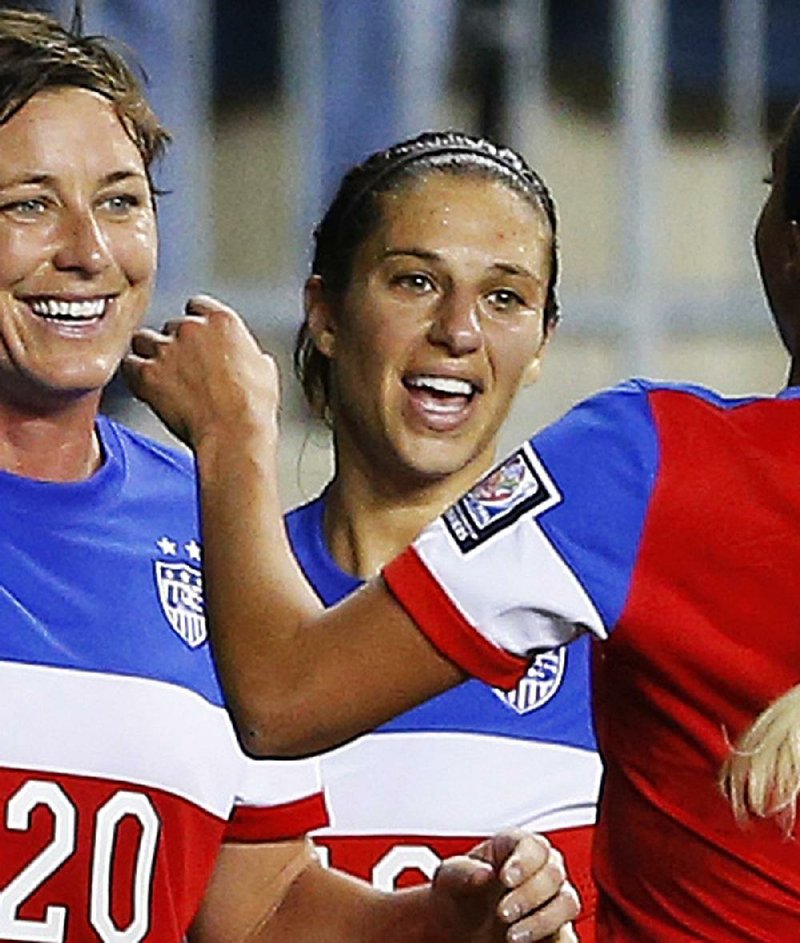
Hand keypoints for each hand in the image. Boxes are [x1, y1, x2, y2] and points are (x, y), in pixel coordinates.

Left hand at [122, 294, 277, 449]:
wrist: (235, 432)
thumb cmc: (253, 407)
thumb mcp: (264, 369)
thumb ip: (247, 352)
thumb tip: (247, 358)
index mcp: (222, 321)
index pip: (197, 306)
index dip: (196, 324)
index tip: (198, 340)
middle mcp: (191, 328)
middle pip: (171, 326)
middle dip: (175, 344)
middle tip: (184, 368)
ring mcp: (166, 350)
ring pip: (144, 340)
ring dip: (150, 355)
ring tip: (162, 376)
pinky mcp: (147, 374)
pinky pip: (129, 364)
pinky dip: (134, 374)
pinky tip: (145, 387)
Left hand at [432, 830, 579, 941]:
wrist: (456, 930)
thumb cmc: (457, 895)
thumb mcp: (448, 877)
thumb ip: (462, 870)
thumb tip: (482, 873)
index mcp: (513, 848)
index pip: (533, 845)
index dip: (523, 861)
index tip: (506, 878)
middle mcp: (538, 871)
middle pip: (554, 873)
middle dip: (530, 894)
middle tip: (503, 913)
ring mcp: (550, 901)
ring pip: (568, 903)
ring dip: (543, 920)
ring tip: (513, 936)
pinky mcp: (556, 932)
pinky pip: (569, 937)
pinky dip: (556, 942)